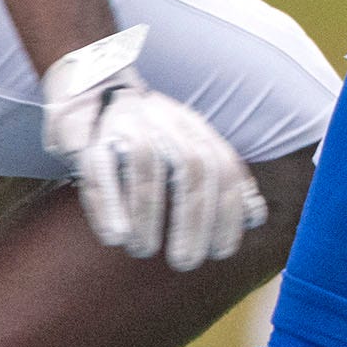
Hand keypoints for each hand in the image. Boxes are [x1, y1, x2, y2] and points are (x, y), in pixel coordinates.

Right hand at [40, 26, 264, 269]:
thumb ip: (223, 179)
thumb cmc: (151, 135)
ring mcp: (129, 125)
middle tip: (185, 262)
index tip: (222, 252)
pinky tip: (114, 236)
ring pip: (146, 164)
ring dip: (147, 213)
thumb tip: (256, 215)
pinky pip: (100, 167)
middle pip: (191, 167)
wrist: (95, 85)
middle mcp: (168, 123)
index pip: (224, 169)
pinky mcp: (90, 134)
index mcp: (197, 130)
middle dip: (192, 219)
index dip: (227, 212)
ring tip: (143, 250)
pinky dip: (108, 203)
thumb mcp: (193, 148)